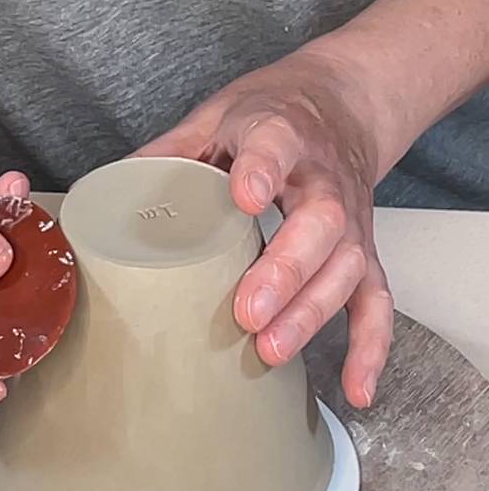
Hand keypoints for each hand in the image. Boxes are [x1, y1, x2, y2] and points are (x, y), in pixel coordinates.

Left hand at [132, 48, 393, 407]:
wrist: (341, 102)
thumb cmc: (275, 113)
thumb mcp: (217, 116)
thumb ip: (171, 150)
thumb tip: (113, 192)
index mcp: (282, 132)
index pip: (276, 145)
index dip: (263, 169)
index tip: (246, 197)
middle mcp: (324, 178)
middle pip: (322, 223)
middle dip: (286, 270)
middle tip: (247, 313)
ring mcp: (351, 219)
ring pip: (348, 266)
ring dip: (312, 312)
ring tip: (270, 350)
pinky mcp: (364, 249)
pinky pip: (377, 299)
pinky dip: (371, 346)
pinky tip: (356, 388)